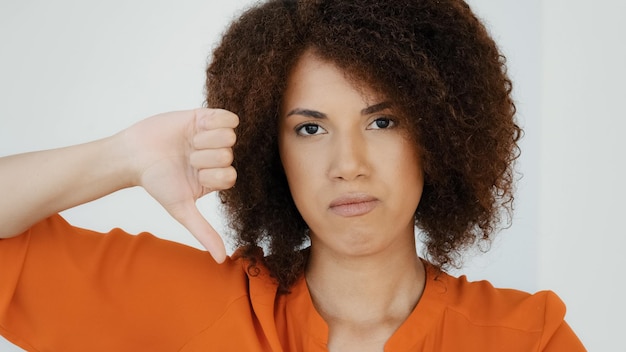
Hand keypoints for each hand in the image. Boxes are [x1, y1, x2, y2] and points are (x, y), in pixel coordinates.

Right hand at [122, 108, 237, 262]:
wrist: (133, 155)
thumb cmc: (156, 182)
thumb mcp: (181, 209)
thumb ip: (203, 231)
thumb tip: (221, 260)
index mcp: (216, 178)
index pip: (231, 176)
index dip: (211, 175)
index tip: (192, 174)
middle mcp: (218, 158)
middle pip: (229, 155)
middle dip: (204, 157)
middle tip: (186, 157)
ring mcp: (213, 137)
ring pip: (230, 136)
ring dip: (206, 140)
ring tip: (189, 142)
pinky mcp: (206, 117)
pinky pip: (228, 116)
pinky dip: (214, 121)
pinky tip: (197, 127)